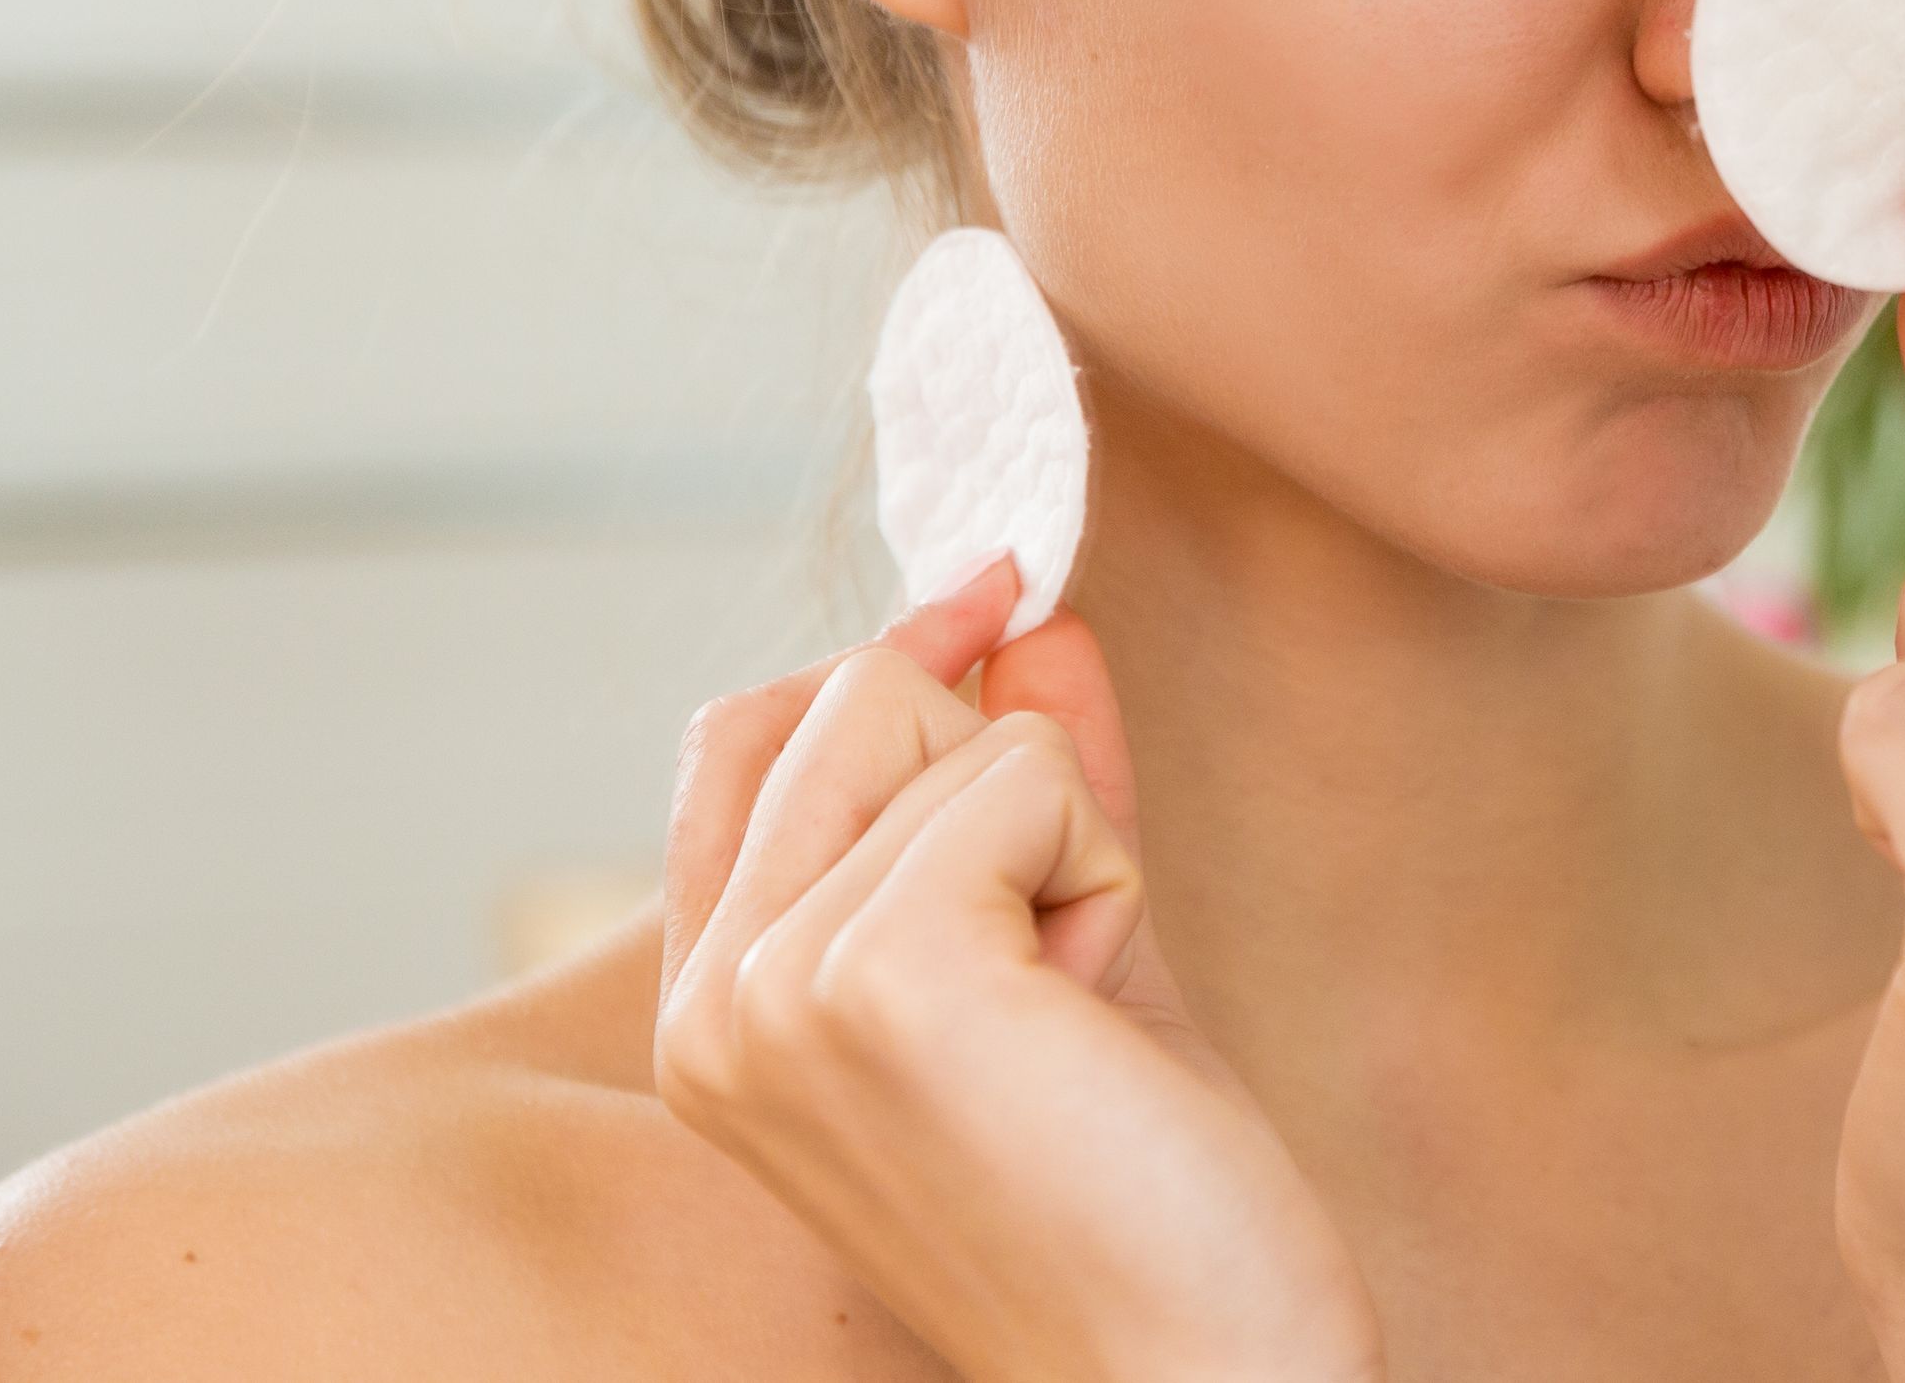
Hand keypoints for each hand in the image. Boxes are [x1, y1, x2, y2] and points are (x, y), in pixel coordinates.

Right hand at [654, 564, 1383, 1382]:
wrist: (1192, 1369)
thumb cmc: (1135, 1194)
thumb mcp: (1061, 939)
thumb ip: (1026, 777)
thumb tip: (1029, 611)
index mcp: (712, 1010)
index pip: (750, 729)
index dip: (894, 659)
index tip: (1001, 598)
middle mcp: (713, 1004)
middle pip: (848, 692)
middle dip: (1003, 783)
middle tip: (1055, 976)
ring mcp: (777, 992)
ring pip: (945, 724)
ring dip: (1064, 841)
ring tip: (1071, 1018)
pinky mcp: (877, 979)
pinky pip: (1022, 773)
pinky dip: (1099, 868)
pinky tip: (1093, 1017)